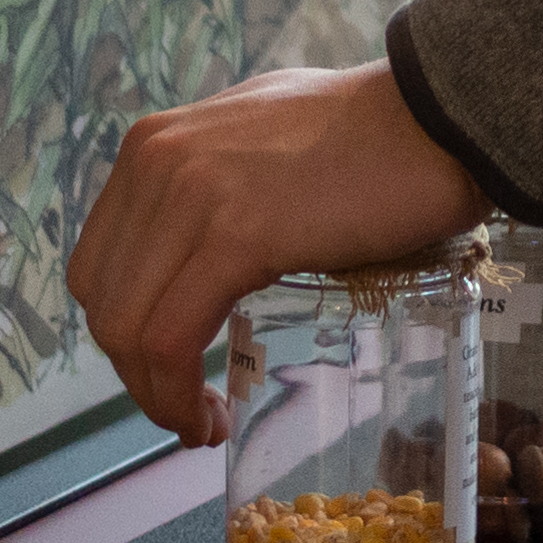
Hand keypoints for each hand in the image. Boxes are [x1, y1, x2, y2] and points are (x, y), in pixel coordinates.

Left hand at [67, 62, 480, 444]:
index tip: (169, 371)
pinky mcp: (236, 236)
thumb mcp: (260, 136)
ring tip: (202, 424)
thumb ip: (216, 174)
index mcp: (153, 145)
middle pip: (106, 302)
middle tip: (189, 408)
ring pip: (129, 330)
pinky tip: (211, 418)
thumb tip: (206, 230)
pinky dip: (178, 395)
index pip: (100, 263)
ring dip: (156, 396)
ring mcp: (191, 196)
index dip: (125, 331)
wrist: (441, 118)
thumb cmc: (374, 132)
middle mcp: (156, 163)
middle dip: (136, 373)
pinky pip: (172, 340)